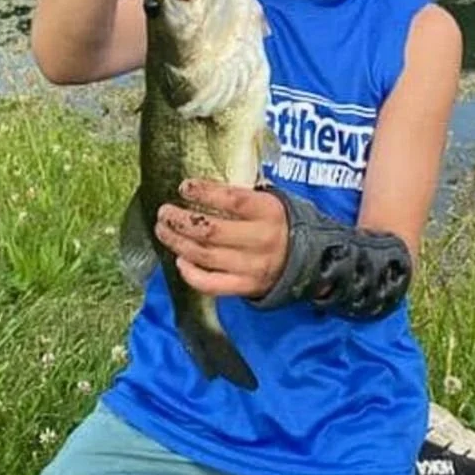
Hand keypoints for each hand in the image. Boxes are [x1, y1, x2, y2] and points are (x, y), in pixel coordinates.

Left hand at [155, 180, 288, 298]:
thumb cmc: (280, 224)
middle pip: (211, 231)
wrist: (311, 261)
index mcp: (269, 212)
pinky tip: (180, 260)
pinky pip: (212, 284)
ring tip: (163, 230)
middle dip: (181, 220)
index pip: (232, 200)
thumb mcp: (272, 201)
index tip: (184, 187)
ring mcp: (253, 267)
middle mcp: (261, 240)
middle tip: (164, 212)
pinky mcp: (247, 287)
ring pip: (205, 256)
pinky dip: (191, 274)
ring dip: (178, 242)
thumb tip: (201, 188)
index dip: (205, 192)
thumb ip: (242, 195)